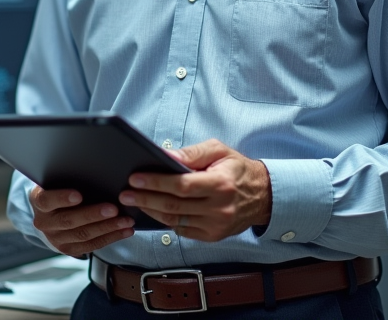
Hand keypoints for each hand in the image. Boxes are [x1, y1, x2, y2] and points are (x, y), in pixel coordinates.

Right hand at [29, 186, 134, 257]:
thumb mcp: (56, 181)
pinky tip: (125, 231)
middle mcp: (45, 223)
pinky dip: (111, 237)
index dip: (62, 198)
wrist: (49, 212)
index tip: (78, 195)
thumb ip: (70, 178)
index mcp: (39, 202)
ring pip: (83, 235)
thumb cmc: (58, 189)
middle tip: (114, 209)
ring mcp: (56, 238)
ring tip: (126, 220)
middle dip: (94, 215)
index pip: (47, 200)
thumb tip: (97, 171)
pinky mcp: (68, 249)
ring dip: (108, 228)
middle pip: (69, 220)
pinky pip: (91, 245)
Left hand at [119, 139, 272, 242]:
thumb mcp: (219, 151)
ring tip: (133, 201)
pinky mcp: (212, 236)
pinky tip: (152, 210)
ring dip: (151, 211)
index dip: (156, 182)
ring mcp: (215, 225)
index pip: (181, 185)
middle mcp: (219, 208)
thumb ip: (192, 153)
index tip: (135, 178)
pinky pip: (182, 230)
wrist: (263, 195)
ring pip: (174, 220)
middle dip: (146, 199)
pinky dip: (164, 220)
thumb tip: (165, 155)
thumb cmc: (237, 169)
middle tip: (125, 193)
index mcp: (220, 184)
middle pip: (174, 205)